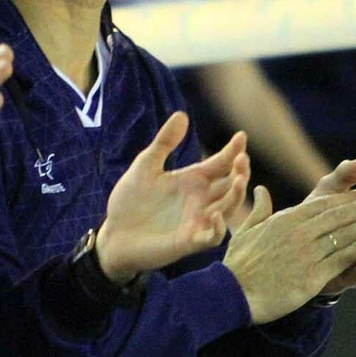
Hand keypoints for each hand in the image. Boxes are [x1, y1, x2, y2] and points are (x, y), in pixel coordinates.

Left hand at [95, 113, 247, 281]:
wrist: (114, 234)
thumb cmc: (130, 201)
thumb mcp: (145, 166)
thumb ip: (164, 143)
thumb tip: (182, 115)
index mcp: (192, 180)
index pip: (220, 163)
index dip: (233, 150)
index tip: (241, 136)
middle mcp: (200, 199)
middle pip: (231, 184)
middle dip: (241, 171)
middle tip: (242, 158)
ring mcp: (197, 220)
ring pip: (228, 208)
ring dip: (237, 196)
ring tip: (239, 180)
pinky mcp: (189, 241)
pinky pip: (212, 236)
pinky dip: (217, 228)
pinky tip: (215, 215)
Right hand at [222, 186, 355, 323]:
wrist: (232, 293)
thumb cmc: (237, 265)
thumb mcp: (245, 231)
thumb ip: (259, 210)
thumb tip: (260, 190)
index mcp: (285, 220)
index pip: (322, 204)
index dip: (347, 199)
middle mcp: (299, 233)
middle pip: (340, 215)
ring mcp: (307, 253)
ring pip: (346, 234)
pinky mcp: (312, 275)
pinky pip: (342, 258)